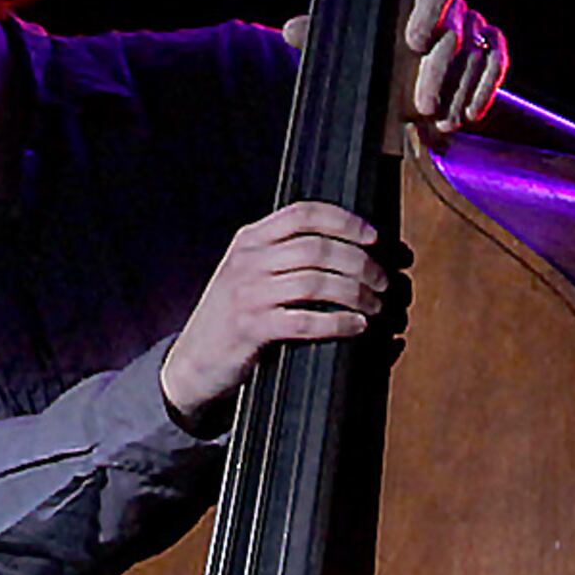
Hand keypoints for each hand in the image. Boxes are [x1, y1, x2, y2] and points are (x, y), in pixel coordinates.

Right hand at [158, 201, 386, 432]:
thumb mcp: (245, 273)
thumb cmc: (229, 317)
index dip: (344, 221)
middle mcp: (247, 261)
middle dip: (360, 263)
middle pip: (317, 248)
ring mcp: (248, 294)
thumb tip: (343, 249)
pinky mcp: (251, 328)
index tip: (373, 236)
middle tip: (383, 280)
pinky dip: (339, 322)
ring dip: (356, 293)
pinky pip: (306, 321)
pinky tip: (356, 326)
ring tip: (375, 305)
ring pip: (316, 281)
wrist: (191, 361)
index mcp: (249, 240)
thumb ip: (280, 254)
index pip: (302, 214)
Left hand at [274, 0, 509, 138]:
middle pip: (454, 32)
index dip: (427, 11)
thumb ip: (322, 36)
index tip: (414, 41)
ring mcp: (475, 29)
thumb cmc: (372, 58)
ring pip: (477, 55)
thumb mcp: (346, 50)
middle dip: (438, 73)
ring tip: (441, 123)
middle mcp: (451, 8)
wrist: (399, 88)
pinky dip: (483, 91)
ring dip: (460, 92)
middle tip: (422, 107)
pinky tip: (468, 115)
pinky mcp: (492, 51)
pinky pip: (495, 65)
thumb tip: (292, 30)